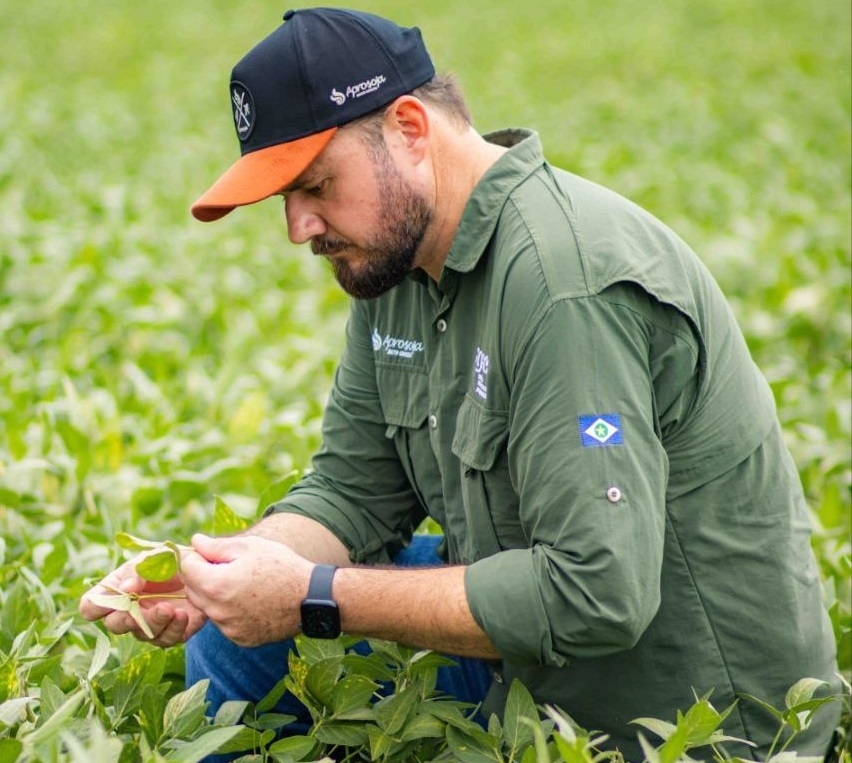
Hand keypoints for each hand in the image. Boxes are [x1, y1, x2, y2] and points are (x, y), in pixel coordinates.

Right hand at [79, 554, 206, 646]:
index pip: (91, 606)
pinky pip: (167, 640)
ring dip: (156, 623)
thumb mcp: (155, 556)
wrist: (205, 568)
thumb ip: (138, 571)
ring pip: (143, 635)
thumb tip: (125, 590)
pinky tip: (184, 615)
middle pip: (115, 624)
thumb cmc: (173, 559)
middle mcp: (130, 610)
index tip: (113, 599)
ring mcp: (150, 623)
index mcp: (118, 589)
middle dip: (129, 618)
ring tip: (171, 609)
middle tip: (144, 607)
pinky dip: (175, 629)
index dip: (95, 606)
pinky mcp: (173, 631)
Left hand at [180, 534, 312, 646]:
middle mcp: (218, 611)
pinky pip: (225, 623)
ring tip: (243, 584)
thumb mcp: (250, 547)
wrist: (310, 598)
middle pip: (193, 591)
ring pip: (208, 608)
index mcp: (217, 585)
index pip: (186, 568)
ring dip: (216, 595)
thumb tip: (194, 541)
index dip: (196, 557)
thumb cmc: (281, 566)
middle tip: (229, 567)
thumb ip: (216, 546)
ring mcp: (229, 628)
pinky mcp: (241, 639)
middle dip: (203, 577)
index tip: (211, 554)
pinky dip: (231, 612)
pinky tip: (251, 601)